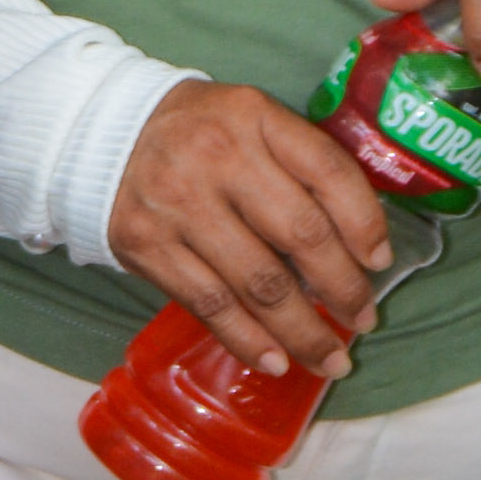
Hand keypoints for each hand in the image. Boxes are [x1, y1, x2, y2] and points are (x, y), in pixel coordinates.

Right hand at [106, 79, 392, 379]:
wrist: (99, 135)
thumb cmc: (197, 134)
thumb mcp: (252, 121)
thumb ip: (300, 163)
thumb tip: (359, 241)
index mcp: (255, 118)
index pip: (328, 171)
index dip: (364, 223)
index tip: (381, 262)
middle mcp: (218, 157)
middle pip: (300, 234)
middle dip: (343, 288)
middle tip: (363, 321)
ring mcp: (178, 205)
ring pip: (258, 282)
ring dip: (302, 332)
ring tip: (331, 359)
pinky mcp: (147, 246)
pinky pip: (209, 305)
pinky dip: (247, 340)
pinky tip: (276, 361)